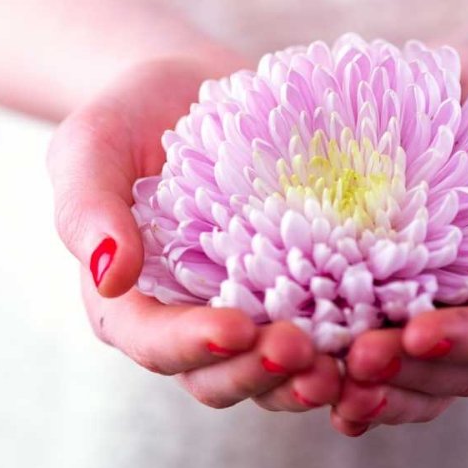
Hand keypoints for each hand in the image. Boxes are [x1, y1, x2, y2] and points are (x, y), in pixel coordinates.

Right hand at [48, 55, 340, 412]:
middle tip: (303, 352)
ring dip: (307, 377)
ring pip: (274, 369)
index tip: (234, 328)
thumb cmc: (130, 117)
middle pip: (219, 375)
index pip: (154, 342)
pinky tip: (381, 334)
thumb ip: (85, 208)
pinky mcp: (297, 286)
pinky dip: (346, 344)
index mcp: (132, 301)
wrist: (193, 90)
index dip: (192, 346)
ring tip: (346, 364)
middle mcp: (190, 319)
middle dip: (259, 372)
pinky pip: (321, 330)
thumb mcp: (91, 146)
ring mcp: (247, 308)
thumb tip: (110, 275)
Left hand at [329, 93, 467, 436]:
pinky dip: (352, 389)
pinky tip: (320, 395)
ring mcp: (435, 326)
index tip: (419, 333)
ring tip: (332, 387)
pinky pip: (378, 371)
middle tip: (359, 360)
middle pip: (458, 373)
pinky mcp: (386, 320)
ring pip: (416, 385)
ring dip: (378, 394)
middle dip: (409, 373)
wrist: (439, 97)